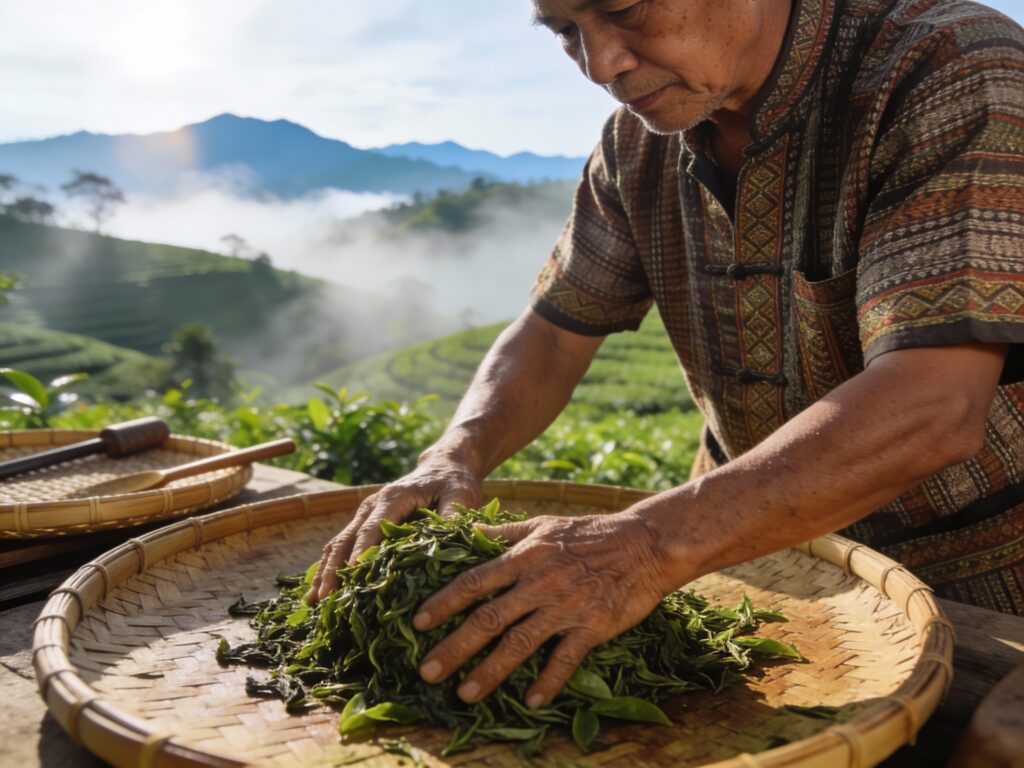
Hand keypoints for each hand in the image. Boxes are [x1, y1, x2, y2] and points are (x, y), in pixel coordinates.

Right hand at [306, 459, 481, 603]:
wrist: (442, 468)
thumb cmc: (453, 483)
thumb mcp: (460, 494)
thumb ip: (453, 516)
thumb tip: (450, 540)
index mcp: (393, 497)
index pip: (373, 526)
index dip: (362, 549)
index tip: (352, 573)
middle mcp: (371, 505)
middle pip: (347, 538)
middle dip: (334, 568)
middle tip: (326, 597)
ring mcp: (365, 515)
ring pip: (337, 544)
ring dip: (325, 571)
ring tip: (314, 602)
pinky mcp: (364, 525)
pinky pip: (340, 546)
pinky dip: (328, 568)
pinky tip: (320, 592)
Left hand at [412, 512, 670, 707]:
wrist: (644, 545)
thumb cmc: (590, 533)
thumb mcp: (544, 524)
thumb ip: (503, 532)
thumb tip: (466, 530)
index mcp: (525, 557)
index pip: (475, 581)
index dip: (444, 602)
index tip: (417, 622)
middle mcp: (539, 583)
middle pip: (489, 618)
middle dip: (455, 646)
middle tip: (427, 670)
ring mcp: (565, 607)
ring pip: (520, 643)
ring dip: (490, 671)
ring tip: (465, 694)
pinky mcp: (592, 626)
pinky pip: (566, 659)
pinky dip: (549, 681)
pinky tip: (532, 701)